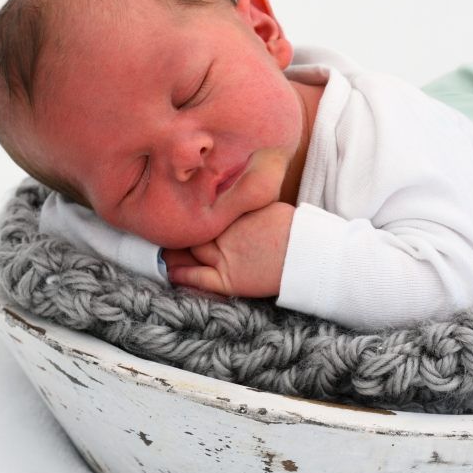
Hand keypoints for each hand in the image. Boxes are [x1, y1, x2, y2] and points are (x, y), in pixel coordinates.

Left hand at [163, 202, 294, 297]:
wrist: (310, 255)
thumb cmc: (295, 229)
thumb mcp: (267, 205)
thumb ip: (245, 201)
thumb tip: (233, 192)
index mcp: (234, 213)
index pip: (204, 210)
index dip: (189, 213)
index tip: (174, 209)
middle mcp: (225, 232)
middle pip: (193, 230)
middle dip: (178, 231)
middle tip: (162, 229)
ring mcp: (226, 256)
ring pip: (192, 252)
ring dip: (175, 253)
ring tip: (161, 251)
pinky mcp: (230, 280)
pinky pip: (200, 278)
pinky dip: (183, 276)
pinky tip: (171, 274)